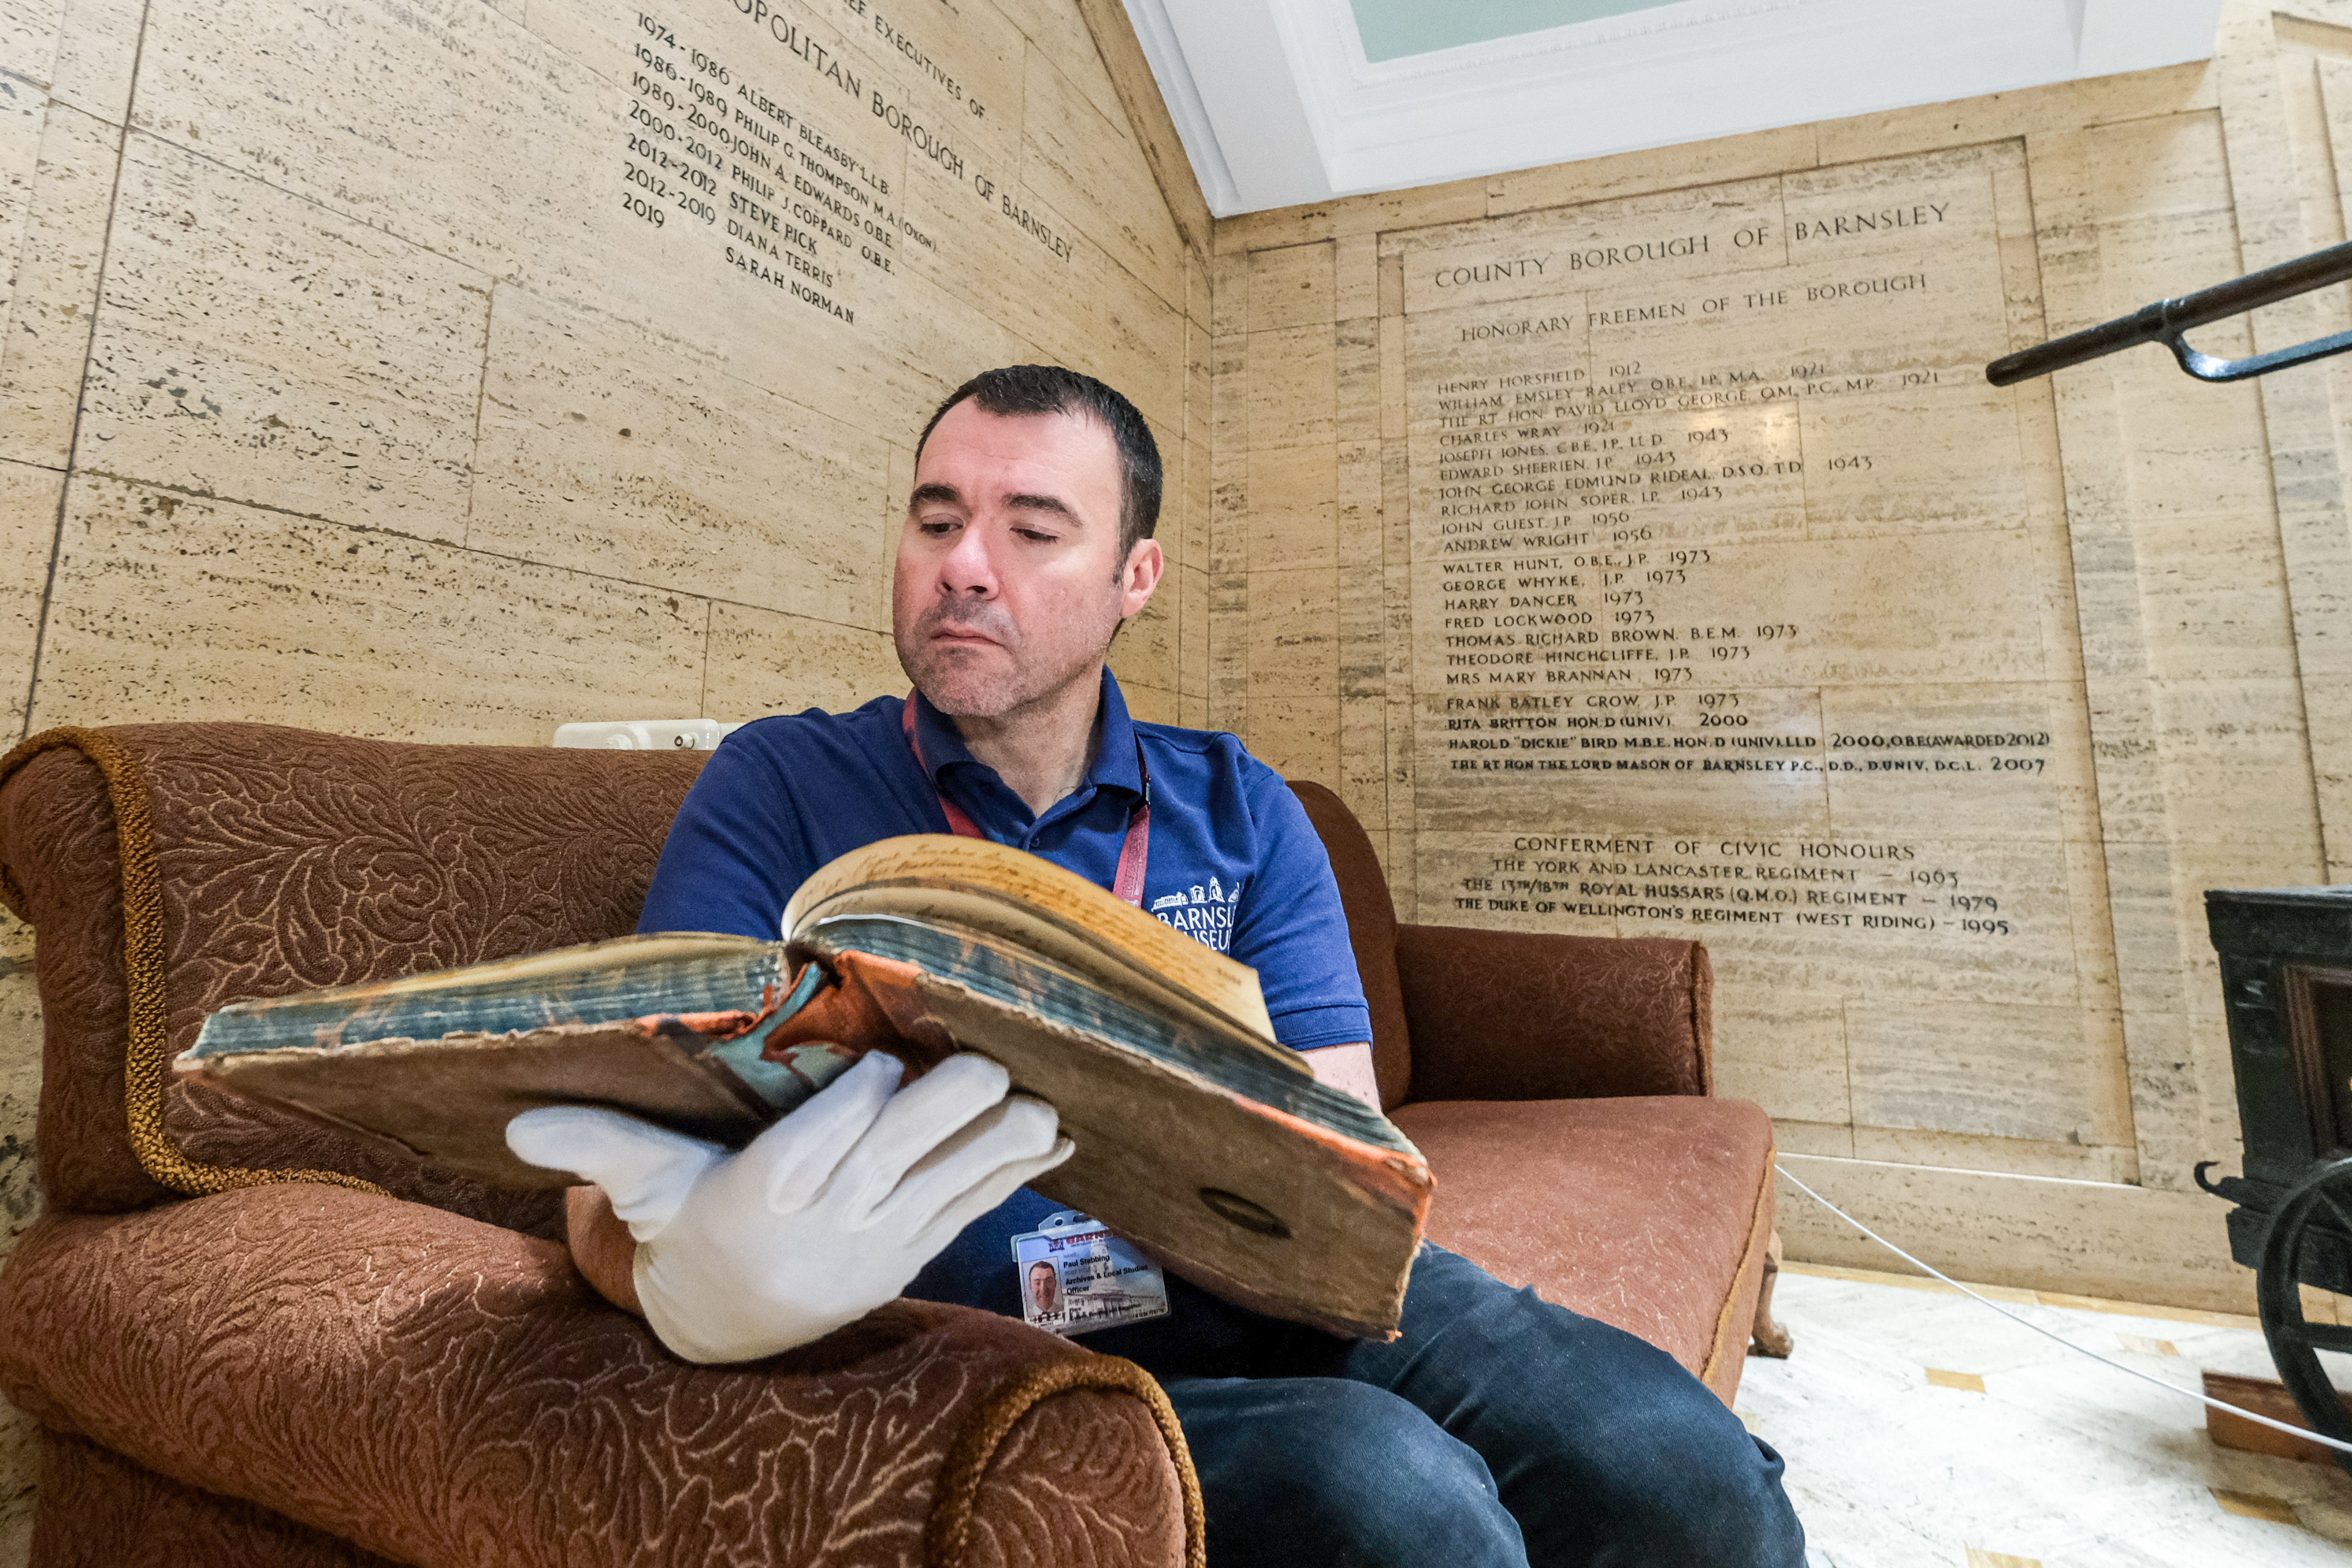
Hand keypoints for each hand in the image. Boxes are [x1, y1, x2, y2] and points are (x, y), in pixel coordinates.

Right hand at [506, 1052, 1071, 1362]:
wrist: (725, 1328)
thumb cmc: (688, 1227)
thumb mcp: (642, 1188)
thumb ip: (596, 1147)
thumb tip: (517, 1122)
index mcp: (760, 1197)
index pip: (815, 1145)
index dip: (854, 1102)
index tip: (883, 1058)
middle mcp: (825, 1225)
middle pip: (891, 1163)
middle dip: (942, 1115)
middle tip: (987, 1067)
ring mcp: (877, 1244)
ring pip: (946, 1187)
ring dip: (996, 1146)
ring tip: (1042, 1103)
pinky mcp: (913, 1253)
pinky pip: (972, 1210)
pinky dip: (1015, 1175)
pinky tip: (1060, 1138)